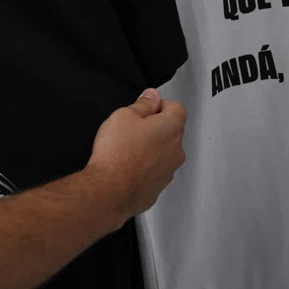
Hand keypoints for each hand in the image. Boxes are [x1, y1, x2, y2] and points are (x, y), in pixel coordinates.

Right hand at [86, 89, 185, 226]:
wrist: (110, 191)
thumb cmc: (117, 150)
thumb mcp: (124, 116)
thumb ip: (143, 104)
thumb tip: (154, 96)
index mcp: (172, 128)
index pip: (177, 108)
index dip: (159, 106)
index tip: (142, 112)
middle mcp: (177, 150)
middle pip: (172, 131)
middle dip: (155, 128)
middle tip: (130, 130)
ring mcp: (169, 172)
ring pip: (164, 153)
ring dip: (151, 149)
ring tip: (127, 152)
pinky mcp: (158, 189)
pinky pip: (154, 172)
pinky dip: (145, 168)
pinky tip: (126, 169)